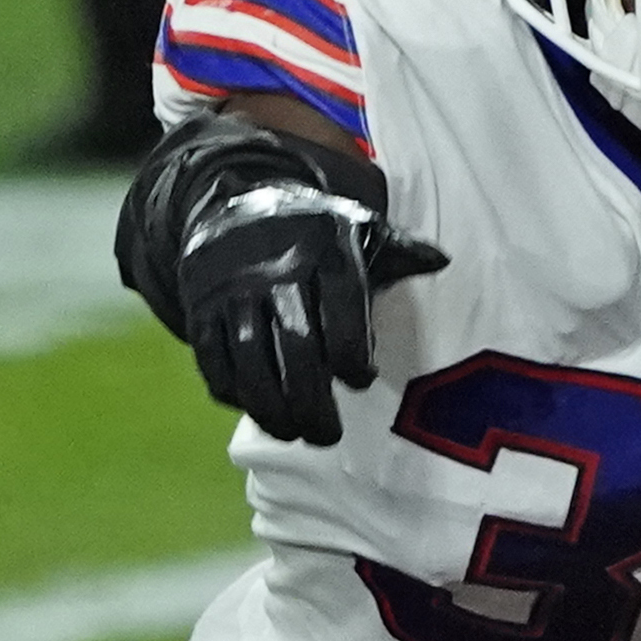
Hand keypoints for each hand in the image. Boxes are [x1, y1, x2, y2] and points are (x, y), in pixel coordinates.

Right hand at [118, 116, 446, 443]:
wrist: (233, 204)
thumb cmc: (312, 232)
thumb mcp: (358, 228)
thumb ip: (398, 251)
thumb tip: (440, 260)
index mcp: (325, 250)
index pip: (341, 310)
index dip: (352, 356)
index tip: (362, 380)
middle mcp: (275, 269)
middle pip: (295, 346)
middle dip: (312, 400)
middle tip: (328, 436)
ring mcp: (232, 290)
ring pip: (249, 359)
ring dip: (271, 407)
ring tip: (294, 434)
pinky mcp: (200, 307)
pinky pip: (211, 358)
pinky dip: (231, 390)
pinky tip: (256, 411)